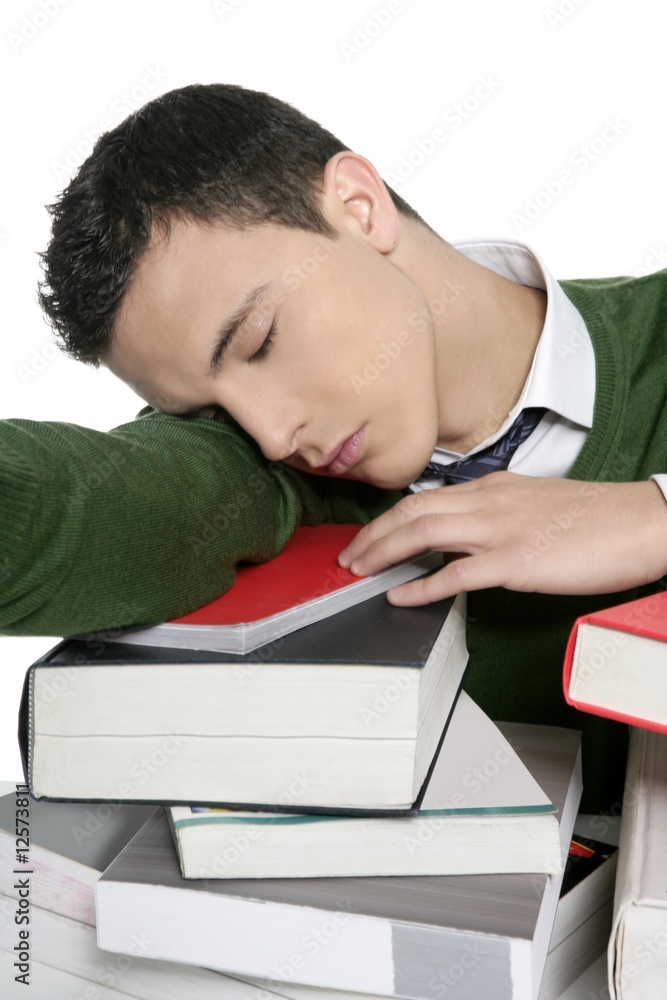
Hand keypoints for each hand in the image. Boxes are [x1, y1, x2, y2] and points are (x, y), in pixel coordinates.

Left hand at [338, 473, 666, 605]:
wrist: (640, 521)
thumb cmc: (597, 518)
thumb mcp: (535, 503)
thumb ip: (498, 512)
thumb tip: (470, 532)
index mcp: (494, 487)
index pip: (426, 497)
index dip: (389, 518)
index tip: (370, 534)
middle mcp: (489, 501)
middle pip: (411, 511)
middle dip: (372, 534)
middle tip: (347, 556)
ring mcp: (499, 530)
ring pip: (422, 533)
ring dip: (382, 553)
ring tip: (357, 571)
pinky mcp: (514, 561)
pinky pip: (454, 574)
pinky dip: (419, 586)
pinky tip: (398, 596)